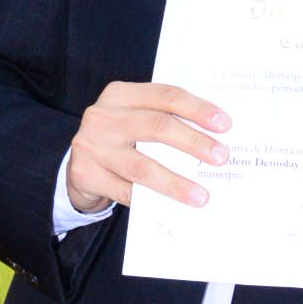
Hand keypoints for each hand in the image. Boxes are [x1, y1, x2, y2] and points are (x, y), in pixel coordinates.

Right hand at [65, 81, 228, 213]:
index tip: (224, 125)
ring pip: (142, 166)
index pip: (166, 96)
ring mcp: (91, 146)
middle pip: (157, 126)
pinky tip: (171, 208)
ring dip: (176, 183)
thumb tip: (212, 141)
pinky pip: (126, 192)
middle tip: (220, 157)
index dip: (197, 109)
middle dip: (193, 142)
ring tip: (201, 195)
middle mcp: (103, 116)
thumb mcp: (134, 121)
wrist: (78, 167)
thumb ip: (164, 121)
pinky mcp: (85, 174)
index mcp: (120, 95)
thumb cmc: (118, 141)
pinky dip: (151, 201)